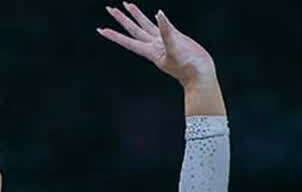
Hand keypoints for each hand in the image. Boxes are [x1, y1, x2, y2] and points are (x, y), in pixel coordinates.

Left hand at [98, 5, 214, 85]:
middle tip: (109, 9)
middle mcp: (154, 46)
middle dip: (121, 19)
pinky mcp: (175, 38)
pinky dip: (158, 20)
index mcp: (150, 51)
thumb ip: (166, 31)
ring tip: (127, 4)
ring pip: (145, 26)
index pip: (128, 40)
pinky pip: (163, 26)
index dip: (114, 35)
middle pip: (133, 30)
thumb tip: (158, 14)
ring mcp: (163, 42)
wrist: (200, 73)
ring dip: (136, 16)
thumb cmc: (188, 66)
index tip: (101, 30)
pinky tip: (156, 14)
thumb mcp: (175, 47)